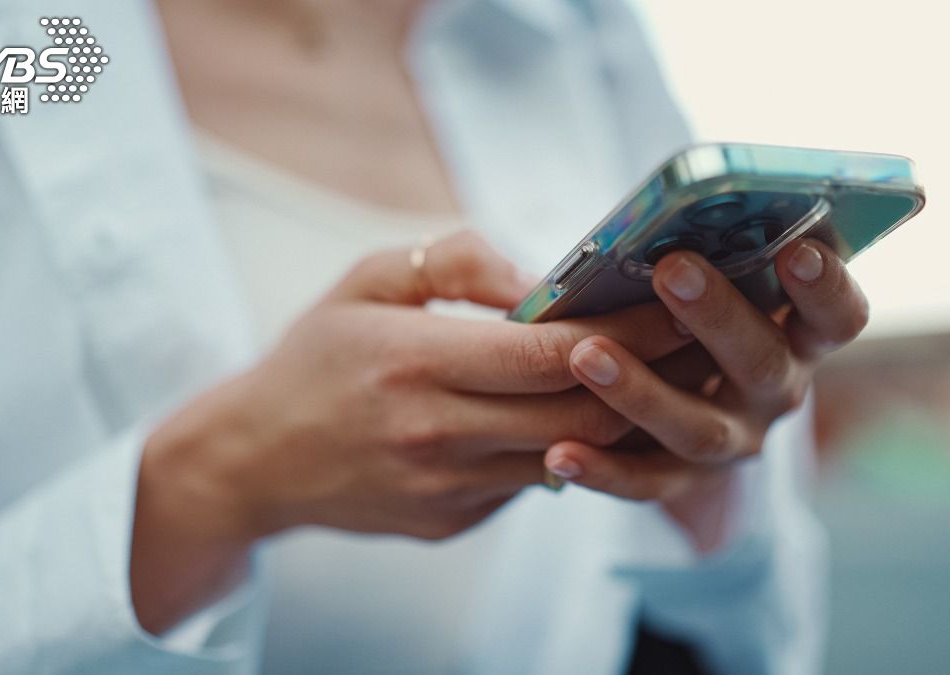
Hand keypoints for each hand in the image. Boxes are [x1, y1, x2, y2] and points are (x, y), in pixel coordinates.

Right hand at [130, 231, 690, 631]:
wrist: (251, 459)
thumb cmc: (312, 358)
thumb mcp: (365, 280)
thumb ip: (455, 262)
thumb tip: (540, 278)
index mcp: (415, 361)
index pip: (552, 351)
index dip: (628, 329)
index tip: (681, 301)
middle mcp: (437, 432)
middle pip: (580, 412)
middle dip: (651, 375)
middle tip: (698, 339)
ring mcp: (448, 488)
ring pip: (569, 455)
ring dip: (622, 417)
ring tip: (663, 373)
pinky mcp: (452, 521)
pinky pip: (532, 481)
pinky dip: (567, 447)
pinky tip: (587, 414)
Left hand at [542, 240, 868, 545]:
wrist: (687, 421)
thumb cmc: (697, 323)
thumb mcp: (722, 291)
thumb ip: (714, 259)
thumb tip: (668, 212)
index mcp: (798, 339)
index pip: (837, 318)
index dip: (826, 288)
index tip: (798, 250)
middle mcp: (774, 394)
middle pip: (760, 362)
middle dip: (717, 315)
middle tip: (671, 268)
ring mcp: (731, 443)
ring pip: (696, 427)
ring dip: (641, 391)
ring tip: (586, 356)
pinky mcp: (680, 484)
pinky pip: (642, 482)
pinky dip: (601, 470)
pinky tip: (559, 453)